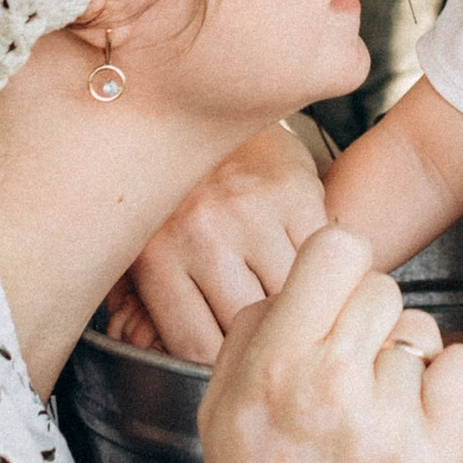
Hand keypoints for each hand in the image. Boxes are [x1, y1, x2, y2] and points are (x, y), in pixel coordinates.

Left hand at [113, 124, 332, 359]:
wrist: (194, 94)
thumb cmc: (167, 186)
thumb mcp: (135, 243)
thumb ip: (137, 305)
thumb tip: (141, 351)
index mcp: (157, 257)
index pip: (197, 348)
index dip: (222, 367)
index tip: (233, 363)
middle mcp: (205, 234)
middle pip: (252, 327)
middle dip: (267, 341)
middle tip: (273, 340)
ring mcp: (255, 211)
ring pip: (297, 294)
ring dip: (303, 306)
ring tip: (299, 307)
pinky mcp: (298, 190)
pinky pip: (325, 255)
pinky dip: (326, 269)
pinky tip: (314, 267)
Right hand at [200, 223, 462, 462]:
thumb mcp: (220, 412)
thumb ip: (248, 336)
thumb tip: (294, 285)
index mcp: (272, 365)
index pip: (336, 249)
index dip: (342, 269)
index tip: (338, 301)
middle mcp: (328, 384)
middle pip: (383, 287)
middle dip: (373, 323)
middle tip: (356, 372)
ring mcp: (386, 419)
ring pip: (422, 332)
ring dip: (407, 363)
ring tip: (380, 411)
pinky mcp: (436, 451)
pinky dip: (452, 387)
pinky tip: (423, 417)